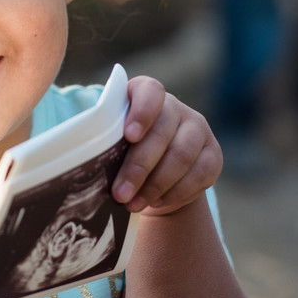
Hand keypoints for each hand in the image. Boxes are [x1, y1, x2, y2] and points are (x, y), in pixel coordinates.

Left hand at [111, 77, 222, 216]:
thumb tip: (86, 158)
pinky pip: (199, 174)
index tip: (128, 136)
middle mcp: (175, 107)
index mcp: (146, 94)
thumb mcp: (112, 143)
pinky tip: (156, 203)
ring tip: (133, 204)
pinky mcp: (212, 154)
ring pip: (181, 156)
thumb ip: (105, 141)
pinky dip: (176, 192)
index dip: (141, 112)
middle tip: (120, 193)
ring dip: (155, 185)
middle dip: (139, 167)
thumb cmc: (123, 153)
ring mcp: (197, 129)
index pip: (149, 92)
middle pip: (162, 133)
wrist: (154, 176)